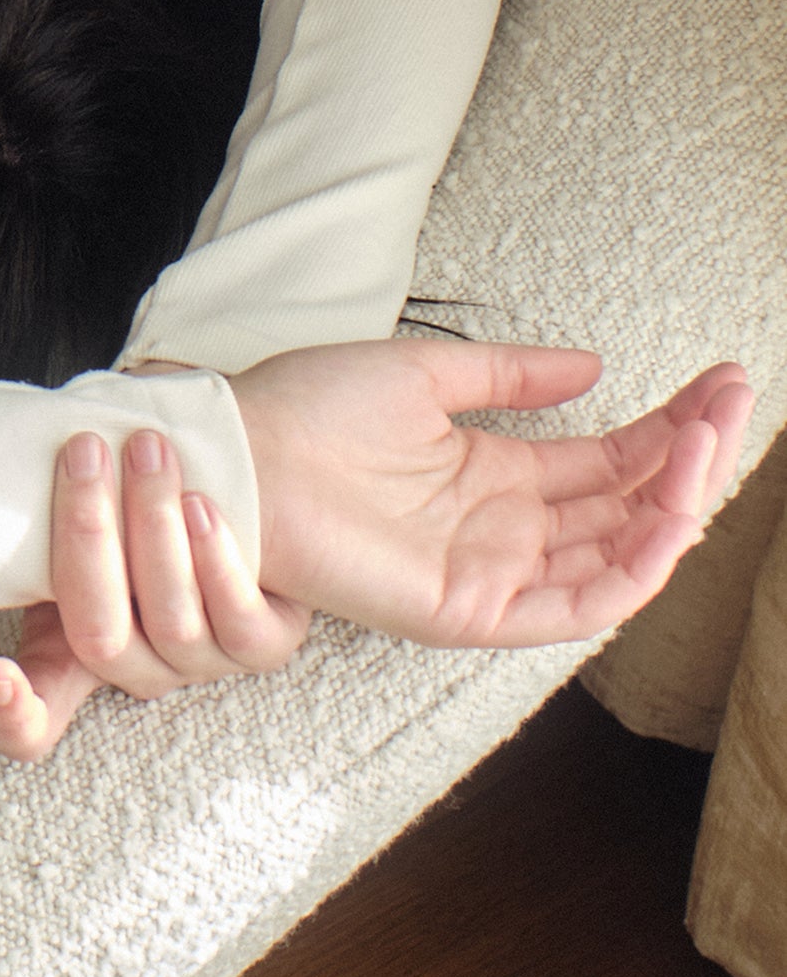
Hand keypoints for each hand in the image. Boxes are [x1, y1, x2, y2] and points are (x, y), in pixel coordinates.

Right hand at [0, 422, 309, 762]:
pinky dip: (216, 562)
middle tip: (83, 454)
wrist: (221, 467)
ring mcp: (202, 661)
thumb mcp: (37, 524)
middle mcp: (136, 667)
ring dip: (155, 528)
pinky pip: (242, 626)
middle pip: (99, 640)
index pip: (34, 726)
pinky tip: (201, 504)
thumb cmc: (113, 495)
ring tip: (147, 451)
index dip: (13, 716)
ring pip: (172, 624)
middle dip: (89, 538)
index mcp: (69, 655)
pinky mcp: (265, 643)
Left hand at [231, 341, 751, 643]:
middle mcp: (504, 530)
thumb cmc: (305, 411)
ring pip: (618, 555)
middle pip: (628, 506)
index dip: (671, 426)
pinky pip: (577, 607)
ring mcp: (493, 573)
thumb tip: (592, 366)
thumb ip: (508, 374)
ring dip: (675, 502)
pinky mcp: (472, 611)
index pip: (609, 461)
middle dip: (691, 456)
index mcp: (494, 476)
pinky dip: (633, 568)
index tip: (722, 383)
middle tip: (736, 401)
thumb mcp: (422, 374)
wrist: (239, 450)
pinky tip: (670, 514)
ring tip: (711, 439)